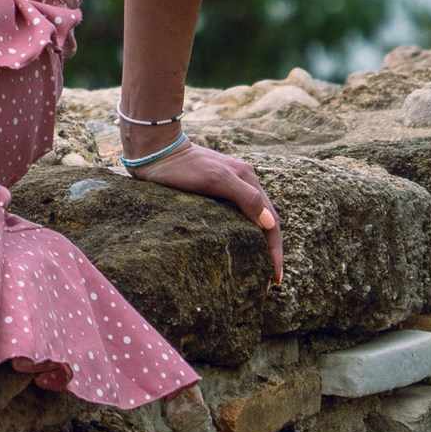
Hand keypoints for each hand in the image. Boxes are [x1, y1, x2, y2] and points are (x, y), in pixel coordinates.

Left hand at [129, 137, 282, 284]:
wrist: (155, 151)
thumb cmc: (182, 166)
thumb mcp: (215, 179)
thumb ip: (245, 197)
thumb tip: (270, 224)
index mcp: (248, 179)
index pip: (272, 221)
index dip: (275, 251)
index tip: (274, 278)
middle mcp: (243, 182)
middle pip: (266, 221)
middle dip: (270, 251)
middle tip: (269, 280)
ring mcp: (229, 186)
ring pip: (251, 219)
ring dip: (258, 244)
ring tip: (257, 268)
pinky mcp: (213, 191)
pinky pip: (235, 216)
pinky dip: (242, 235)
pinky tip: (236, 248)